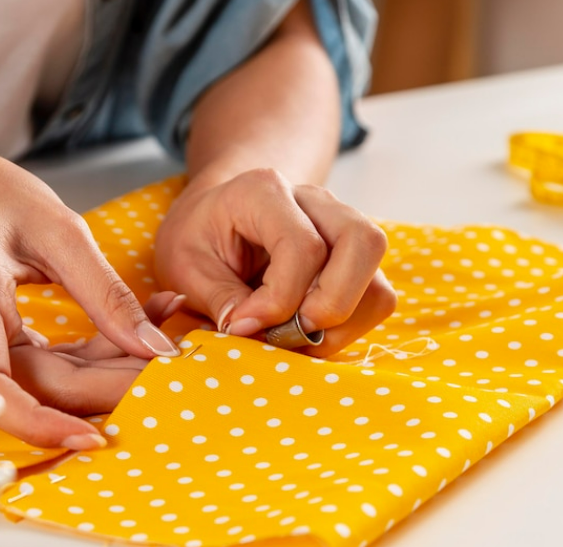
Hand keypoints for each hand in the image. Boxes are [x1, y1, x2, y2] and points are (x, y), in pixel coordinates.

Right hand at [0, 138, 179, 448]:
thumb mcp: (55, 227)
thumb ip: (103, 291)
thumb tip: (154, 349)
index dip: (40, 424)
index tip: (93, 439)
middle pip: (44, 390)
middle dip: (115, 384)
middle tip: (177, 365)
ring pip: (54, 384)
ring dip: (114, 367)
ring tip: (168, 333)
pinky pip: (51, 367)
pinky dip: (98, 353)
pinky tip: (142, 328)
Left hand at [154, 168, 395, 356]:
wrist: (211, 220)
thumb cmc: (197, 238)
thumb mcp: (185, 265)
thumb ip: (218, 297)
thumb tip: (250, 330)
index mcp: (265, 192)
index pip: (302, 247)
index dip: (279, 300)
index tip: (243, 324)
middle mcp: (316, 202)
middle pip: (363, 243)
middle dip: (332, 304)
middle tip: (288, 331)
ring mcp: (342, 229)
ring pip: (378, 279)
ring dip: (342, 324)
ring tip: (292, 338)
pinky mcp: (353, 261)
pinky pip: (375, 299)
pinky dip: (347, 327)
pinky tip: (305, 334)